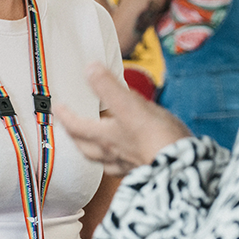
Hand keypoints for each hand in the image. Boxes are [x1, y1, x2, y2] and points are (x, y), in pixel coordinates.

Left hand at [54, 64, 188, 176]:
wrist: (181, 168)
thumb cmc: (156, 138)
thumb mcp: (130, 105)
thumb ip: (108, 87)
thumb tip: (90, 68)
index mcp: (104, 137)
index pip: (76, 126)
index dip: (65, 115)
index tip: (57, 107)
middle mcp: (110, 153)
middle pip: (84, 146)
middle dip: (74, 136)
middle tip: (68, 127)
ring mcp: (125, 165)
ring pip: (100, 159)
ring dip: (91, 150)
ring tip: (90, 143)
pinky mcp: (142, 170)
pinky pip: (120, 167)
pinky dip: (114, 160)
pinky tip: (121, 157)